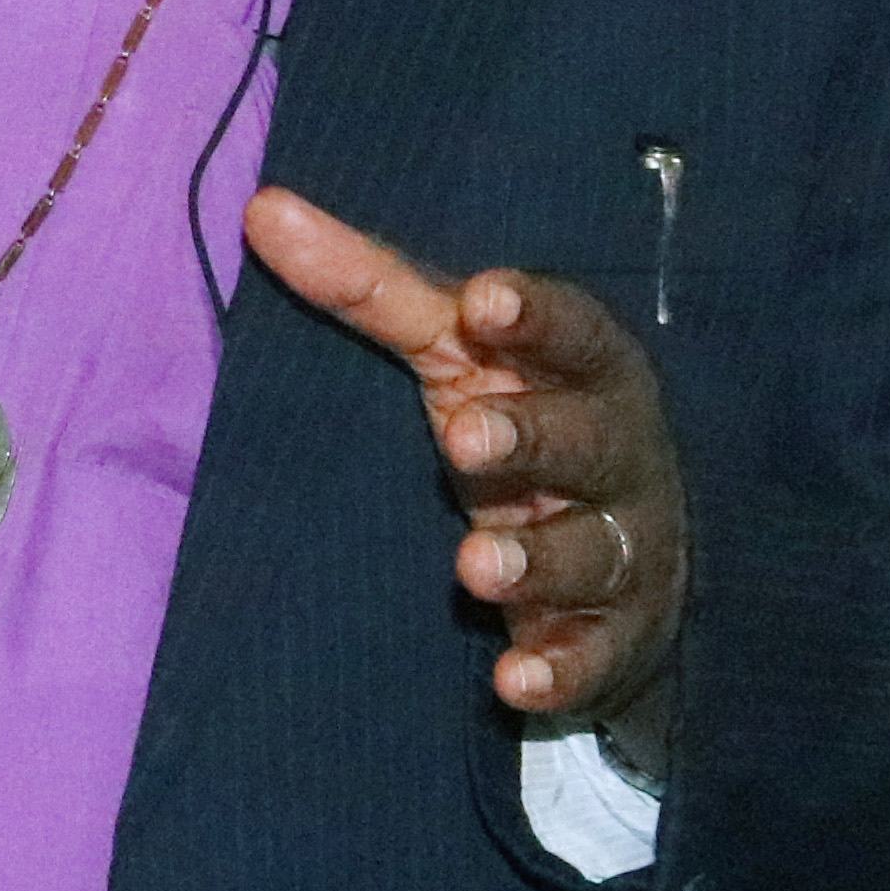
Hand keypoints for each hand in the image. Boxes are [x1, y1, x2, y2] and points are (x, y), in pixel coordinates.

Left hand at [245, 189, 688, 746]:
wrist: (628, 559)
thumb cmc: (525, 420)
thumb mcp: (457, 355)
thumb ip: (369, 287)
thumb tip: (261, 208)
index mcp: (587, 373)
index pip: (575, 334)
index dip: (537, 317)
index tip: (484, 300)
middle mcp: (618, 457)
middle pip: (587, 441)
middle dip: (532, 438)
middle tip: (463, 437)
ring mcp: (623, 551)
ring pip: (593, 552)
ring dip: (537, 560)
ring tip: (473, 564)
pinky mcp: (612, 638)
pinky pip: (593, 656)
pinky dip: (559, 670)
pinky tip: (514, 681)